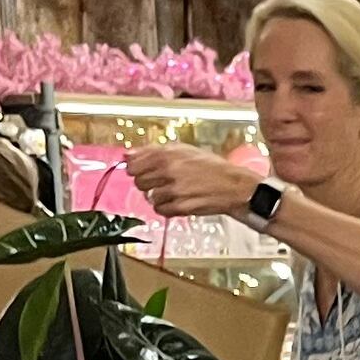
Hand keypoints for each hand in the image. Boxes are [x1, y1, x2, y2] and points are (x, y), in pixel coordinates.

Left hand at [123, 139, 260, 219]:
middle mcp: (167, 171)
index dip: (137, 170)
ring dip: (160, 197)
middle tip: (164, 182)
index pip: (132, 166)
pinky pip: (161, 210)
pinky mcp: (180, 207)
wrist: (233, 185)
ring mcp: (173, 190)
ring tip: (175, 192)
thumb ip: (152, 151)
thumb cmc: (210, 166)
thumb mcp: (182, 150)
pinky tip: (179, 202)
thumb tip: (126, 155)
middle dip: (149, 184)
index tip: (146, 172)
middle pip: (139, 183)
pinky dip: (167, 208)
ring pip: (150, 198)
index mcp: (165, 154)